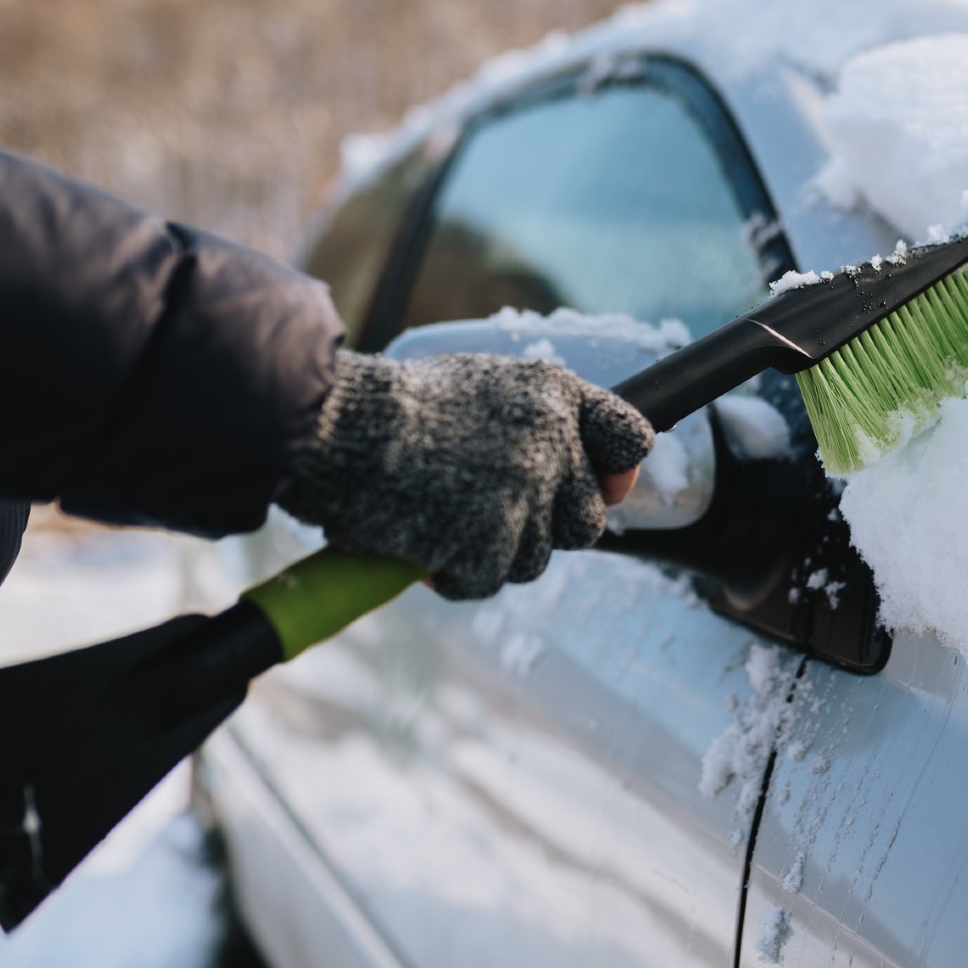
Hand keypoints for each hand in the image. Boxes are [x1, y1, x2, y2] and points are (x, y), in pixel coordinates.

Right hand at [276, 351, 653, 599]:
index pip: (630, 438)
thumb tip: (606, 482)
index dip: (616, 471)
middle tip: (486, 512)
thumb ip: (542, 421)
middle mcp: (552, 442)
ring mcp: (524, 495)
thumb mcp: (483, 386)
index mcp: (554, 393)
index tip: (603, 486)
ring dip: (491, 553)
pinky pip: (489, 581)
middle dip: (543, 527)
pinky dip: (455, 574)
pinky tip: (421, 541)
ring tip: (440, 517)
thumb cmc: (396, 409)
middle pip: (586, 520)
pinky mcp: (490, 542)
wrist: (338, 429)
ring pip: (536, 559)